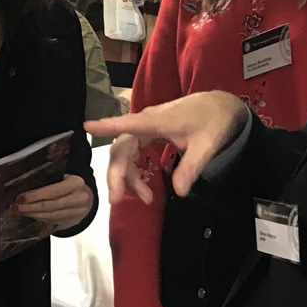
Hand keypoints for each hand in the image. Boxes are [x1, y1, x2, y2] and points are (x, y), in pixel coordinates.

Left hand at [15, 175, 93, 227]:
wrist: (87, 198)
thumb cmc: (70, 184)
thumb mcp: (63, 177)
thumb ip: (48, 180)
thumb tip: (23, 183)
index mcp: (75, 183)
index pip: (53, 191)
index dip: (35, 195)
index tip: (19, 197)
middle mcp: (79, 199)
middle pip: (50, 205)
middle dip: (30, 207)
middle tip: (14, 207)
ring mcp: (77, 212)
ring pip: (50, 215)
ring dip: (32, 213)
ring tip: (18, 211)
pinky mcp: (72, 221)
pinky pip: (51, 220)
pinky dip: (38, 217)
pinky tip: (29, 214)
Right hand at [88, 91, 248, 204]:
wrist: (219, 106)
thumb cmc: (213, 121)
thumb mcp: (207, 146)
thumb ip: (191, 167)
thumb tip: (179, 192)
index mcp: (157, 121)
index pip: (128, 124)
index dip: (107, 126)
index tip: (86, 127)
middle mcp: (146, 123)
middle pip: (121, 147)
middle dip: (117, 174)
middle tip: (117, 199)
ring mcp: (146, 128)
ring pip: (125, 153)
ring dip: (129, 177)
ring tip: (146, 199)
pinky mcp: (149, 133)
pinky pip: (133, 153)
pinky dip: (135, 171)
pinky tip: (144, 187)